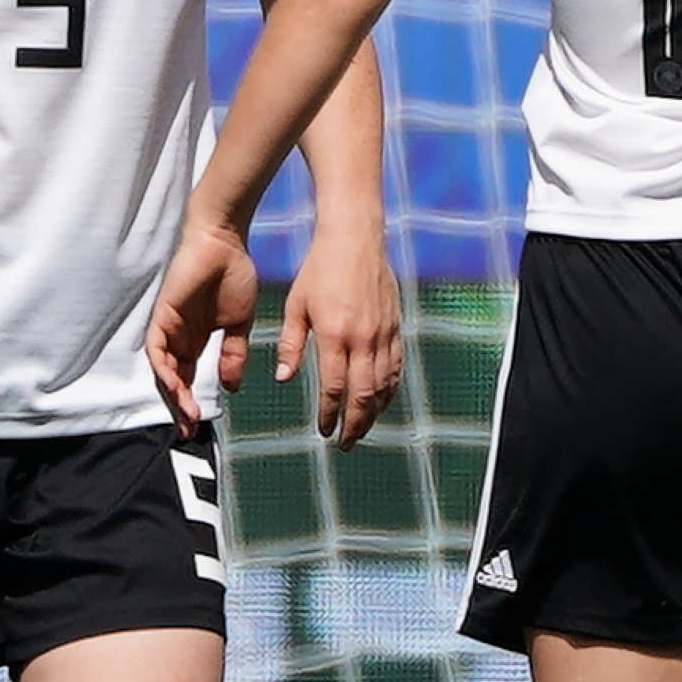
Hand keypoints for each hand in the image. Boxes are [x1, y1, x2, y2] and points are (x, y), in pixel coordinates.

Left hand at [147, 218, 260, 439]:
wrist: (225, 243)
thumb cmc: (233, 275)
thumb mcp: (238, 325)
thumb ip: (233, 355)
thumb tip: (232, 385)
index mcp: (196, 340)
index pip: (188, 378)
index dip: (190, 402)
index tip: (197, 425)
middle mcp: (180, 337)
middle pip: (173, 380)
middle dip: (178, 406)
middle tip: (187, 429)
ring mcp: (170, 326)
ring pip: (163, 369)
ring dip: (172, 394)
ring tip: (185, 414)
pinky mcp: (163, 314)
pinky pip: (158, 348)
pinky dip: (164, 369)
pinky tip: (176, 385)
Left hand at [275, 229, 407, 450]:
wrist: (355, 238)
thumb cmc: (320, 269)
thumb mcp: (296, 305)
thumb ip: (292, 345)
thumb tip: (285, 379)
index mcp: (334, 334)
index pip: (334, 387)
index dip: (329, 414)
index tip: (323, 430)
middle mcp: (363, 338)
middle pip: (363, 394)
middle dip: (354, 423)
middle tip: (345, 443)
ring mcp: (383, 333)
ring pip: (384, 385)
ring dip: (374, 412)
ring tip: (362, 428)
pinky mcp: (395, 326)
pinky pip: (396, 366)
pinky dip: (390, 389)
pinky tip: (382, 401)